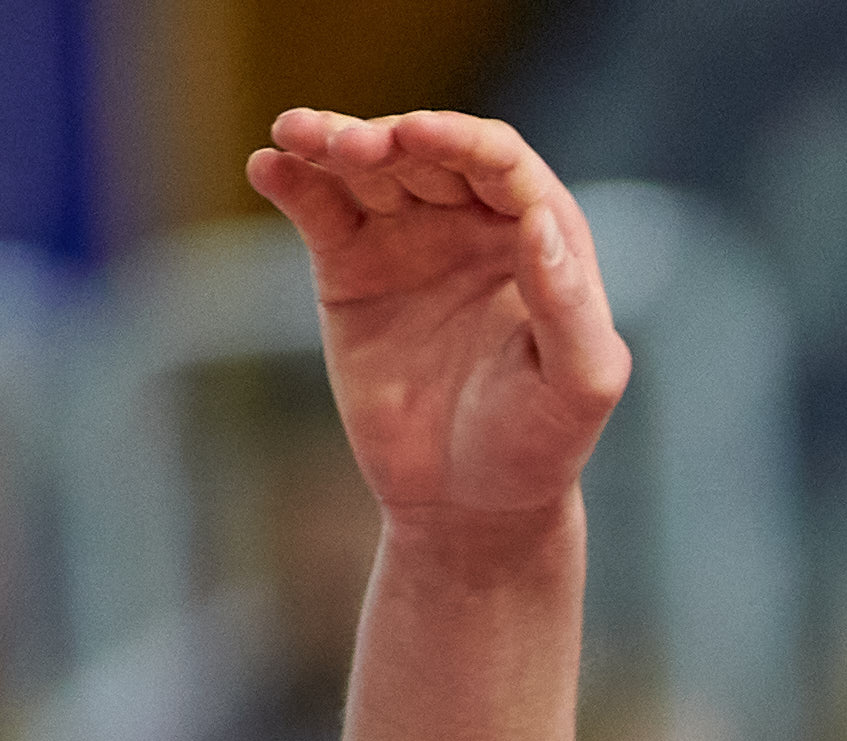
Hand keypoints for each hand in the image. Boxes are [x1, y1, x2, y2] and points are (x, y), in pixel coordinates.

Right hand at [249, 110, 628, 525]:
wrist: (467, 501)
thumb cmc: (540, 444)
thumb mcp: (577, 383)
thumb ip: (568, 306)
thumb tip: (539, 221)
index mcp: (542, 236)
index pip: (499, 162)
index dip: (458, 140)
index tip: (415, 134)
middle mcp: (474, 221)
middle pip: (425, 152)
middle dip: (387, 138)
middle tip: (350, 147)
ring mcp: (409, 237)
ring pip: (366, 168)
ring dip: (329, 142)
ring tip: (296, 136)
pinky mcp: (350, 264)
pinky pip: (318, 207)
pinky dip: (291, 180)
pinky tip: (269, 167)